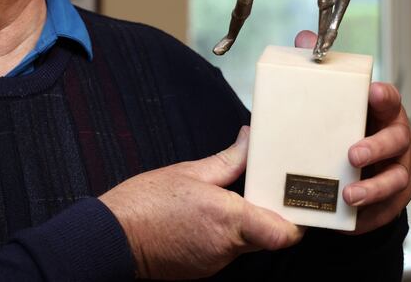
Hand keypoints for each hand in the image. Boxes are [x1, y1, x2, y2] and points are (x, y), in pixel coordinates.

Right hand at [99, 127, 303, 278]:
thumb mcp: (188, 171)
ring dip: (241, 226)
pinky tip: (202, 219)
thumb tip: (248, 142)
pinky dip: (221, 236)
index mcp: (229, 218)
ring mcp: (215, 262)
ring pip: (245, 244)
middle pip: (267, 237)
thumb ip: (227, 160)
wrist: (113, 237)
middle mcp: (227, 246)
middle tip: (259, 192)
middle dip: (267, 216)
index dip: (297, 222)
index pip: (284, 233)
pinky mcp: (202, 270)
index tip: (295, 204)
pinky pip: (224, 251)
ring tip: (221, 202)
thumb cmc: (144, 204)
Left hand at [294, 31, 410, 233]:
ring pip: (395, 179)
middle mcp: (395, 140)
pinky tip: (350, 218)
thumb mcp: (327, 101)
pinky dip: (368, 215)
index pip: (389, 99)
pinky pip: (384, 210)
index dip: (384, 96)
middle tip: (352, 154)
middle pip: (396, 141)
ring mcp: (396, 171)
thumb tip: (303, 38)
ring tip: (349, 194)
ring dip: (373, 188)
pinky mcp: (390, 202)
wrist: (344, 171)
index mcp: (380, 112)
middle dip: (376, 147)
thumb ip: (318, 70)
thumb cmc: (338, 129)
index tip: (372, 92)